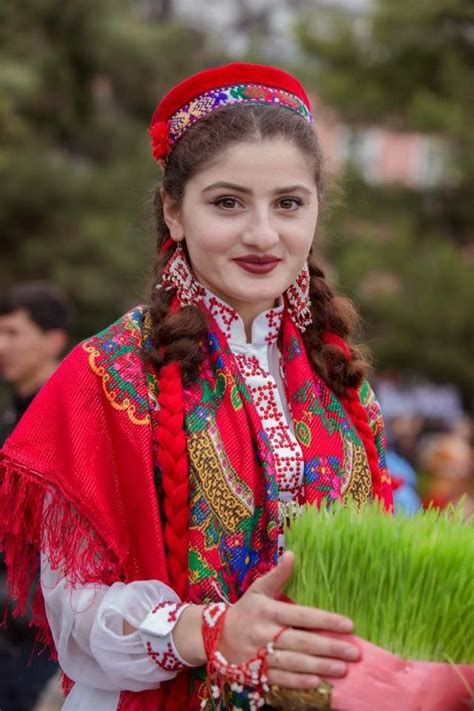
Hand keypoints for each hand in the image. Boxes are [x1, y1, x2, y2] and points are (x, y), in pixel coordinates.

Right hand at [219, 552, 359, 689]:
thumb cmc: (245, 611)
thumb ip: (277, 574)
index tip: (348, 624)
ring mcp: (261, 656)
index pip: (302, 615)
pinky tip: (317, 682)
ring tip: (342, 669)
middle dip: (329, 647)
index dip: (325, 620)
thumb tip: (291, 554)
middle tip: (353, 652)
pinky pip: (280, 679)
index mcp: (268, 611)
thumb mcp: (258, 589)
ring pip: (294, 662)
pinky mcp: (258, 674)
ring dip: (319, 666)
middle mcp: (265, 634)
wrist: (215, 638)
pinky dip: (298, 682)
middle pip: (301, 641)